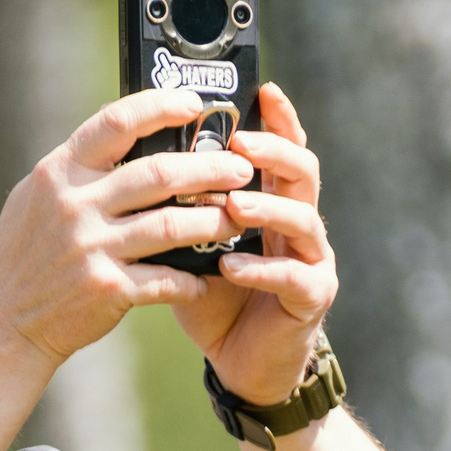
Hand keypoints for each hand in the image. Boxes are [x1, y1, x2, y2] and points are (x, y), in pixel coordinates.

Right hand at [0, 87, 249, 365]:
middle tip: (242, 169)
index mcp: (58, 172)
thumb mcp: (36, 199)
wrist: (1, 322)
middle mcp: (75, 204)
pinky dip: (193, 279)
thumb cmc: (25, 255)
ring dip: (214, 222)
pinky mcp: (108, 289)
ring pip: (173, 225)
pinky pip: (167, 279)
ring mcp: (92, 247)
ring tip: (238, 219)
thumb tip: (128, 134)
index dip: (160, 107)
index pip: (115, 122)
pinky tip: (207, 278)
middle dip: (210, 168)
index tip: (195, 103)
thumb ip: (78, 169)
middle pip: (159, 173)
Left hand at [171, 83, 335, 406]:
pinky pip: (294, 276)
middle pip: (303, 172)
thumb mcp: (192, 242)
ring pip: (305, 220)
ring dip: (268, 208)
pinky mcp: (312, 297)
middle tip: (242, 145)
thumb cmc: (215, 295)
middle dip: (275, 153)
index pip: (281, 148)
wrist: (239, 361)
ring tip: (235, 205)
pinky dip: (263, 268)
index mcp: (273, 201)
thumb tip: (137, 157)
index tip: (263, 89)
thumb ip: (182, 206)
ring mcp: (312, 259)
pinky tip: (233, 266)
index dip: (279, 118)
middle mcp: (300, 223)